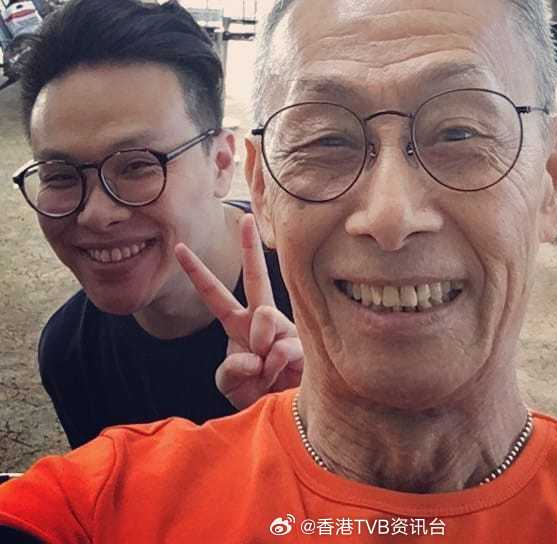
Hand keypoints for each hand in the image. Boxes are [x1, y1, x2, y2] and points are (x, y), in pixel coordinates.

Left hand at [175, 214, 302, 410]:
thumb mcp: (230, 384)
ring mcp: (283, 327)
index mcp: (238, 324)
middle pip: (255, 277)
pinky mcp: (302, 341)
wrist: (284, 412)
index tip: (180, 247)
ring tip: (266, 373)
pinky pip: (280, 347)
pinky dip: (273, 369)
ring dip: (259, 352)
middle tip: (246, 217)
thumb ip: (231, 368)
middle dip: (249, 247)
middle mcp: (262, 319)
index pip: (214, 294)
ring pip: (264, 318)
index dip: (197, 272)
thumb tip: (257, 351)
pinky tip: (281, 377)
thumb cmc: (255, 393)